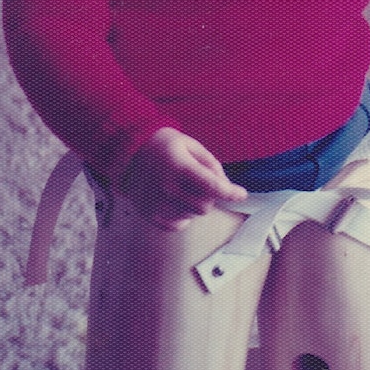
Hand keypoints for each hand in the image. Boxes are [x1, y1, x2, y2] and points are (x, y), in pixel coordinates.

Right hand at [121, 127, 247, 230]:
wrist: (128, 151)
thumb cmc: (163, 145)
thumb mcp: (190, 144)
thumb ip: (210, 164)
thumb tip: (224, 185)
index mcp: (178, 165)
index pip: (211, 185)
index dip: (230, 192)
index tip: (241, 194)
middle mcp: (166, 186)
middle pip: (205, 205)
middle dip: (211, 196)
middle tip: (203, 184)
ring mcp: (156, 202)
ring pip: (193, 215)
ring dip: (196, 204)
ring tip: (185, 188)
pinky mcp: (149, 213)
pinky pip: (178, 224)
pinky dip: (183, 215)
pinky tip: (177, 201)